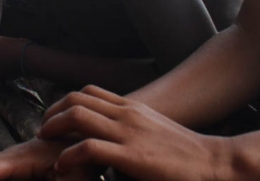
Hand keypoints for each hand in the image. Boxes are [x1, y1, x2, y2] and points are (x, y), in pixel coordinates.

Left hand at [39, 86, 230, 179]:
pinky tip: (62, 166)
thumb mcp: (153, 130)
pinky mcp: (131, 156)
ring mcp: (128, 132)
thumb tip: (111, 136)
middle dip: (52, 112)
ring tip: (46, 142)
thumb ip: (131, 127)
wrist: (215, 164)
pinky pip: (89, 147)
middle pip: (76, 98)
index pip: (88, 92)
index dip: (64, 103)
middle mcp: (126, 114)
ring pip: (77, 115)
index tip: (55, 119)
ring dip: (54, 127)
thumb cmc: (185, 154)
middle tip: (44, 131)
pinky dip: (69, 155)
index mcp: (131, 108)